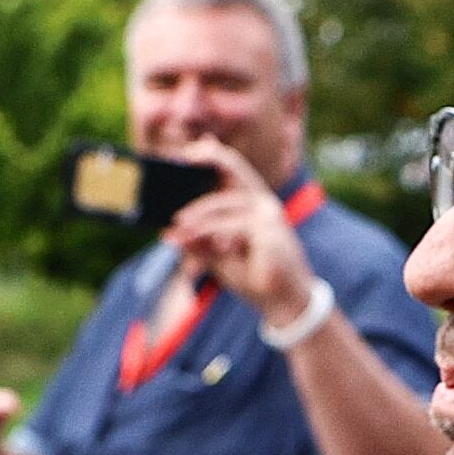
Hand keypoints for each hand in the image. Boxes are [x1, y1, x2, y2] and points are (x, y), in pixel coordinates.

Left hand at [165, 139, 318, 334]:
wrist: (283, 304)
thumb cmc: (254, 276)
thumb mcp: (219, 257)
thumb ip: (199, 242)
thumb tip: (169, 232)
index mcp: (253, 202)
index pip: (233, 169)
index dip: (213, 154)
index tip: (190, 150)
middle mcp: (263, 202)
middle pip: (234, 168)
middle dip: (208, 159)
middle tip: (181, 160)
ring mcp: (267, 214)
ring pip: (223, 204)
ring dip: (196, 215)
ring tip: (177, 227)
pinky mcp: (267, 231)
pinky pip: (228, 226)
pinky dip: (205, 233)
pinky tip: (189, 238)